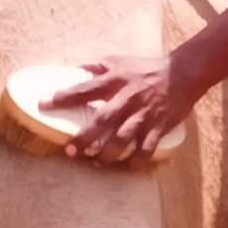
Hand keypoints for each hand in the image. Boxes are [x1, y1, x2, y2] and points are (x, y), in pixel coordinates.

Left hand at [44, 55, 202, 164]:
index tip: (45, 103)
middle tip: (70, 150)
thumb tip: (73, 70)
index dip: (65, 96)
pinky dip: (137, 160)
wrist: (183, 73)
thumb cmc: (146, 68)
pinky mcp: (159, 126)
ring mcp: (143, 114)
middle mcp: (128, 98)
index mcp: (115, 81)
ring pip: (123, 138)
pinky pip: (147, 148)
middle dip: (85, 137)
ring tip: (95, 163)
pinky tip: (127, 166)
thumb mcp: (119, 61)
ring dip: (107, 153)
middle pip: (103, 120)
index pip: (85, 89)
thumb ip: (96, 67)